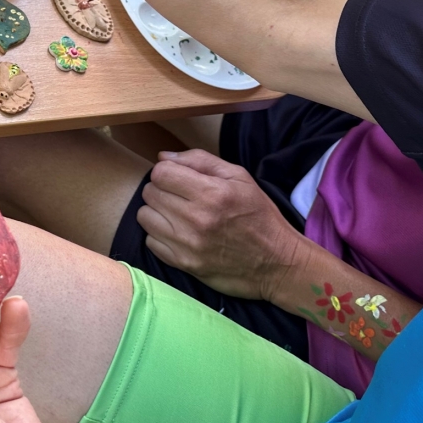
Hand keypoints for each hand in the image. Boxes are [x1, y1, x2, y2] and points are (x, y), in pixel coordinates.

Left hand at [138, 150, 307, 301]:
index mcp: (212, 193)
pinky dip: (160, 235)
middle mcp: (196, 219)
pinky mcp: (183, 265)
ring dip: (157, 211)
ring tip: (177, 214)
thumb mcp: (239, 177)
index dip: (167, 171)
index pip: (160, 173)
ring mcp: (187, 245)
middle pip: (150, 193)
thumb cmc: (259, 216)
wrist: (277, 263)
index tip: (178, 178)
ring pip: (144, 216)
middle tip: (180, 196)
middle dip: (162, 189)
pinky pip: (151, 241)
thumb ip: (200, 160)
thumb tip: (162, 157)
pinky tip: (178, 233)